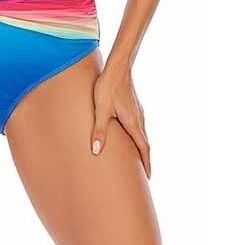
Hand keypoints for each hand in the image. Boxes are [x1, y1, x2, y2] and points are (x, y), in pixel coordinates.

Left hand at [90, 63, 150, 178]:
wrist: (118, 66)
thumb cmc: (108, 87)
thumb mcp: (101, 109)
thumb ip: (99, 130)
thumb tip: (96, 151)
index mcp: (133, 123)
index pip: (143, 148)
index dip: (146, 164)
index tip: (148, 178)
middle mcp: (139, 119)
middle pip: (145, 143)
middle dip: (145, 158)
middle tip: (143, 173)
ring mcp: (138, 111)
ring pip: (142, 133)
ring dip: (141, 147)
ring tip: (137, 157)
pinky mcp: (134, 105)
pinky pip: (138, 125)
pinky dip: (138, 136)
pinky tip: (130, 134)